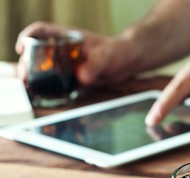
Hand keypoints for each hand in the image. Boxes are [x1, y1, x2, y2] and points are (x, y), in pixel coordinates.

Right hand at [15, 22, 133, 85]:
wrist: (128, 62)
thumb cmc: (118, 53)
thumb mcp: (107, 57)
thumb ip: (95, 66)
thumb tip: (82, 77)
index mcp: (69, 37)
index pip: (42, 31)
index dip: (28, 37)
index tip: (22, 48)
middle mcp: (65, 50)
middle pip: (38, 52)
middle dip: (27, 63)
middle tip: (25, 77)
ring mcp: (69, 64)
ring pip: (46, 69)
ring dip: (36, 77)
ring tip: (31, 88)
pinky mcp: (75, 77)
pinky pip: (59, 82)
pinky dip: (51, 89)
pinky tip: (48, 96)